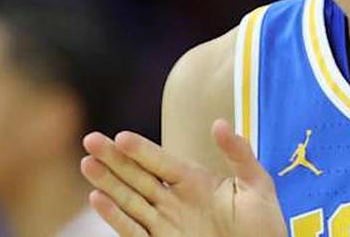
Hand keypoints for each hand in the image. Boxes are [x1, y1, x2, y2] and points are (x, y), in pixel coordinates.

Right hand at [80, 119, 286, 236]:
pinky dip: (114, 216)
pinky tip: (97, 199)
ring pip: (129, 199)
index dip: (142, 150)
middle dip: (114, 158)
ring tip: (86, 163)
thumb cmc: (262, 224)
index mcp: (195, 181)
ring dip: (107, 183)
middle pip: (138, 175)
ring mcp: (166, 223)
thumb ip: (239, 153)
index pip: (162, 161)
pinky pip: (133, 230)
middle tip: (90, 139)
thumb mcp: (256, 184)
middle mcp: (175, 200)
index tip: (121, 136)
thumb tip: (218, 123)